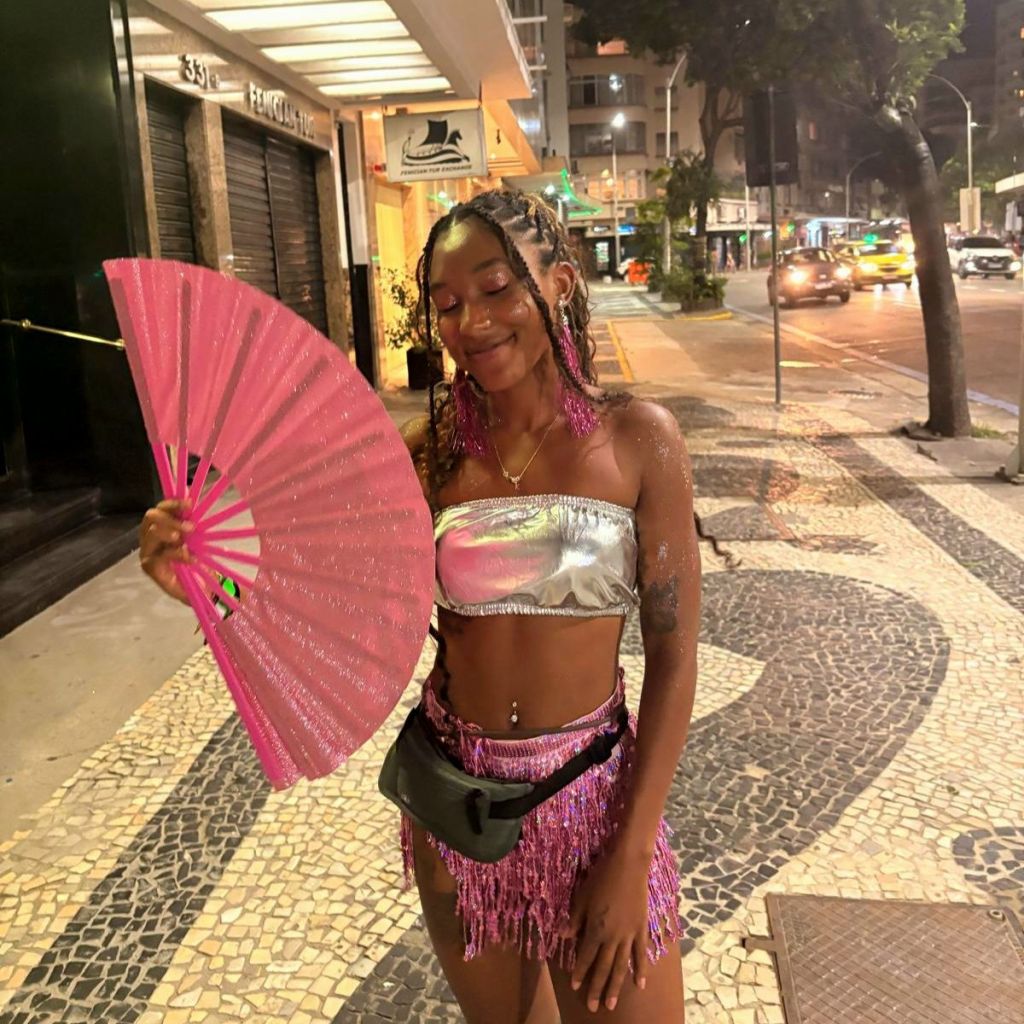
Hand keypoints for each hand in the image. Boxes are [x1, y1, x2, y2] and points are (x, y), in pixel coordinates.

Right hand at [139, 500, 193, 603]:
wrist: (199, 586)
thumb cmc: (196, 560)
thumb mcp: (197, 541)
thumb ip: (191, 525)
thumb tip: (192, 505)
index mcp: (161, 526)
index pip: (161, 508)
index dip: (173, 503)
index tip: (189, 503)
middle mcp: (150, 536)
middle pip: (151, 517)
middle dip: (170, 519)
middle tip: (190, 527)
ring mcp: (148, 552)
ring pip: (151, 533)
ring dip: (169, 533)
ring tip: (184, 541)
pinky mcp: (150, 567)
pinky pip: (159, 556)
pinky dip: (176, 554)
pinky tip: (189, 558)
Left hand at [565, 842, 651, 1012]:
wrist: (628, 865)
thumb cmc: (601, 878)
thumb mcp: (582, 897)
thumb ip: (574, 919)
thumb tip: (563, 937)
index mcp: (596, 929)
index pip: (585, 956)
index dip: (580, 972)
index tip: (575, 987)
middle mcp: (612, 937)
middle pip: (603, 967)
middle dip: (596, 987)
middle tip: (594, 1007)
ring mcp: (629, 935)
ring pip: (621, 966)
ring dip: (616, 986)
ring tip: (611, 1004)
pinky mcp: (642, 929)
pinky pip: (641, 953)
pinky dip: (641, 970)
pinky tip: (640, 984)